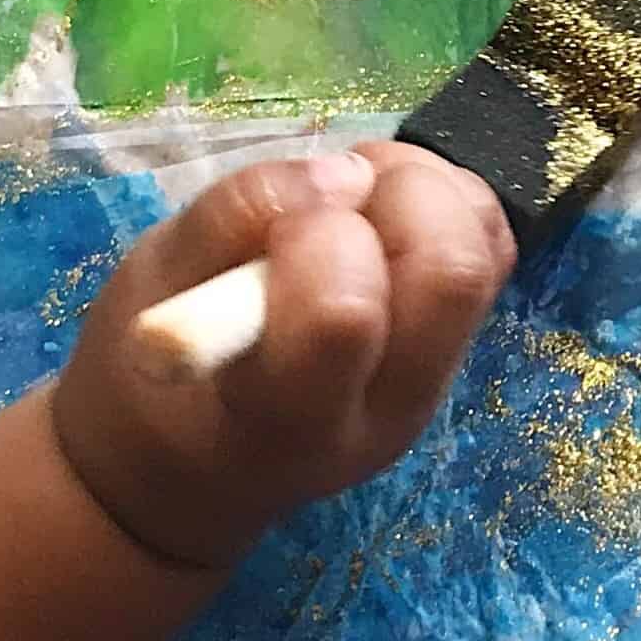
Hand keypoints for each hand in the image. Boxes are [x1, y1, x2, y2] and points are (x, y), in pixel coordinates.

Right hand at [49, 144, 515, 576]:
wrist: (193, 469)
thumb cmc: (153, 383)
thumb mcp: (148, 294)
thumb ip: (230, 223)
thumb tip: (344, 171)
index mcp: (286, 416)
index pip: (343, 316)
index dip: (311, 228)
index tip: (272, 217)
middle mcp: (385, 409)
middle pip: (451, 275)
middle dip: (399, 193)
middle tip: (335, 189)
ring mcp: (434, 382)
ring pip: (485, 253)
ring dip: (426, 188)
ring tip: (353, 194)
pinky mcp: (456, 347)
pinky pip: (492, 249)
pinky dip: (447, 200)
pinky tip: (378, 209)